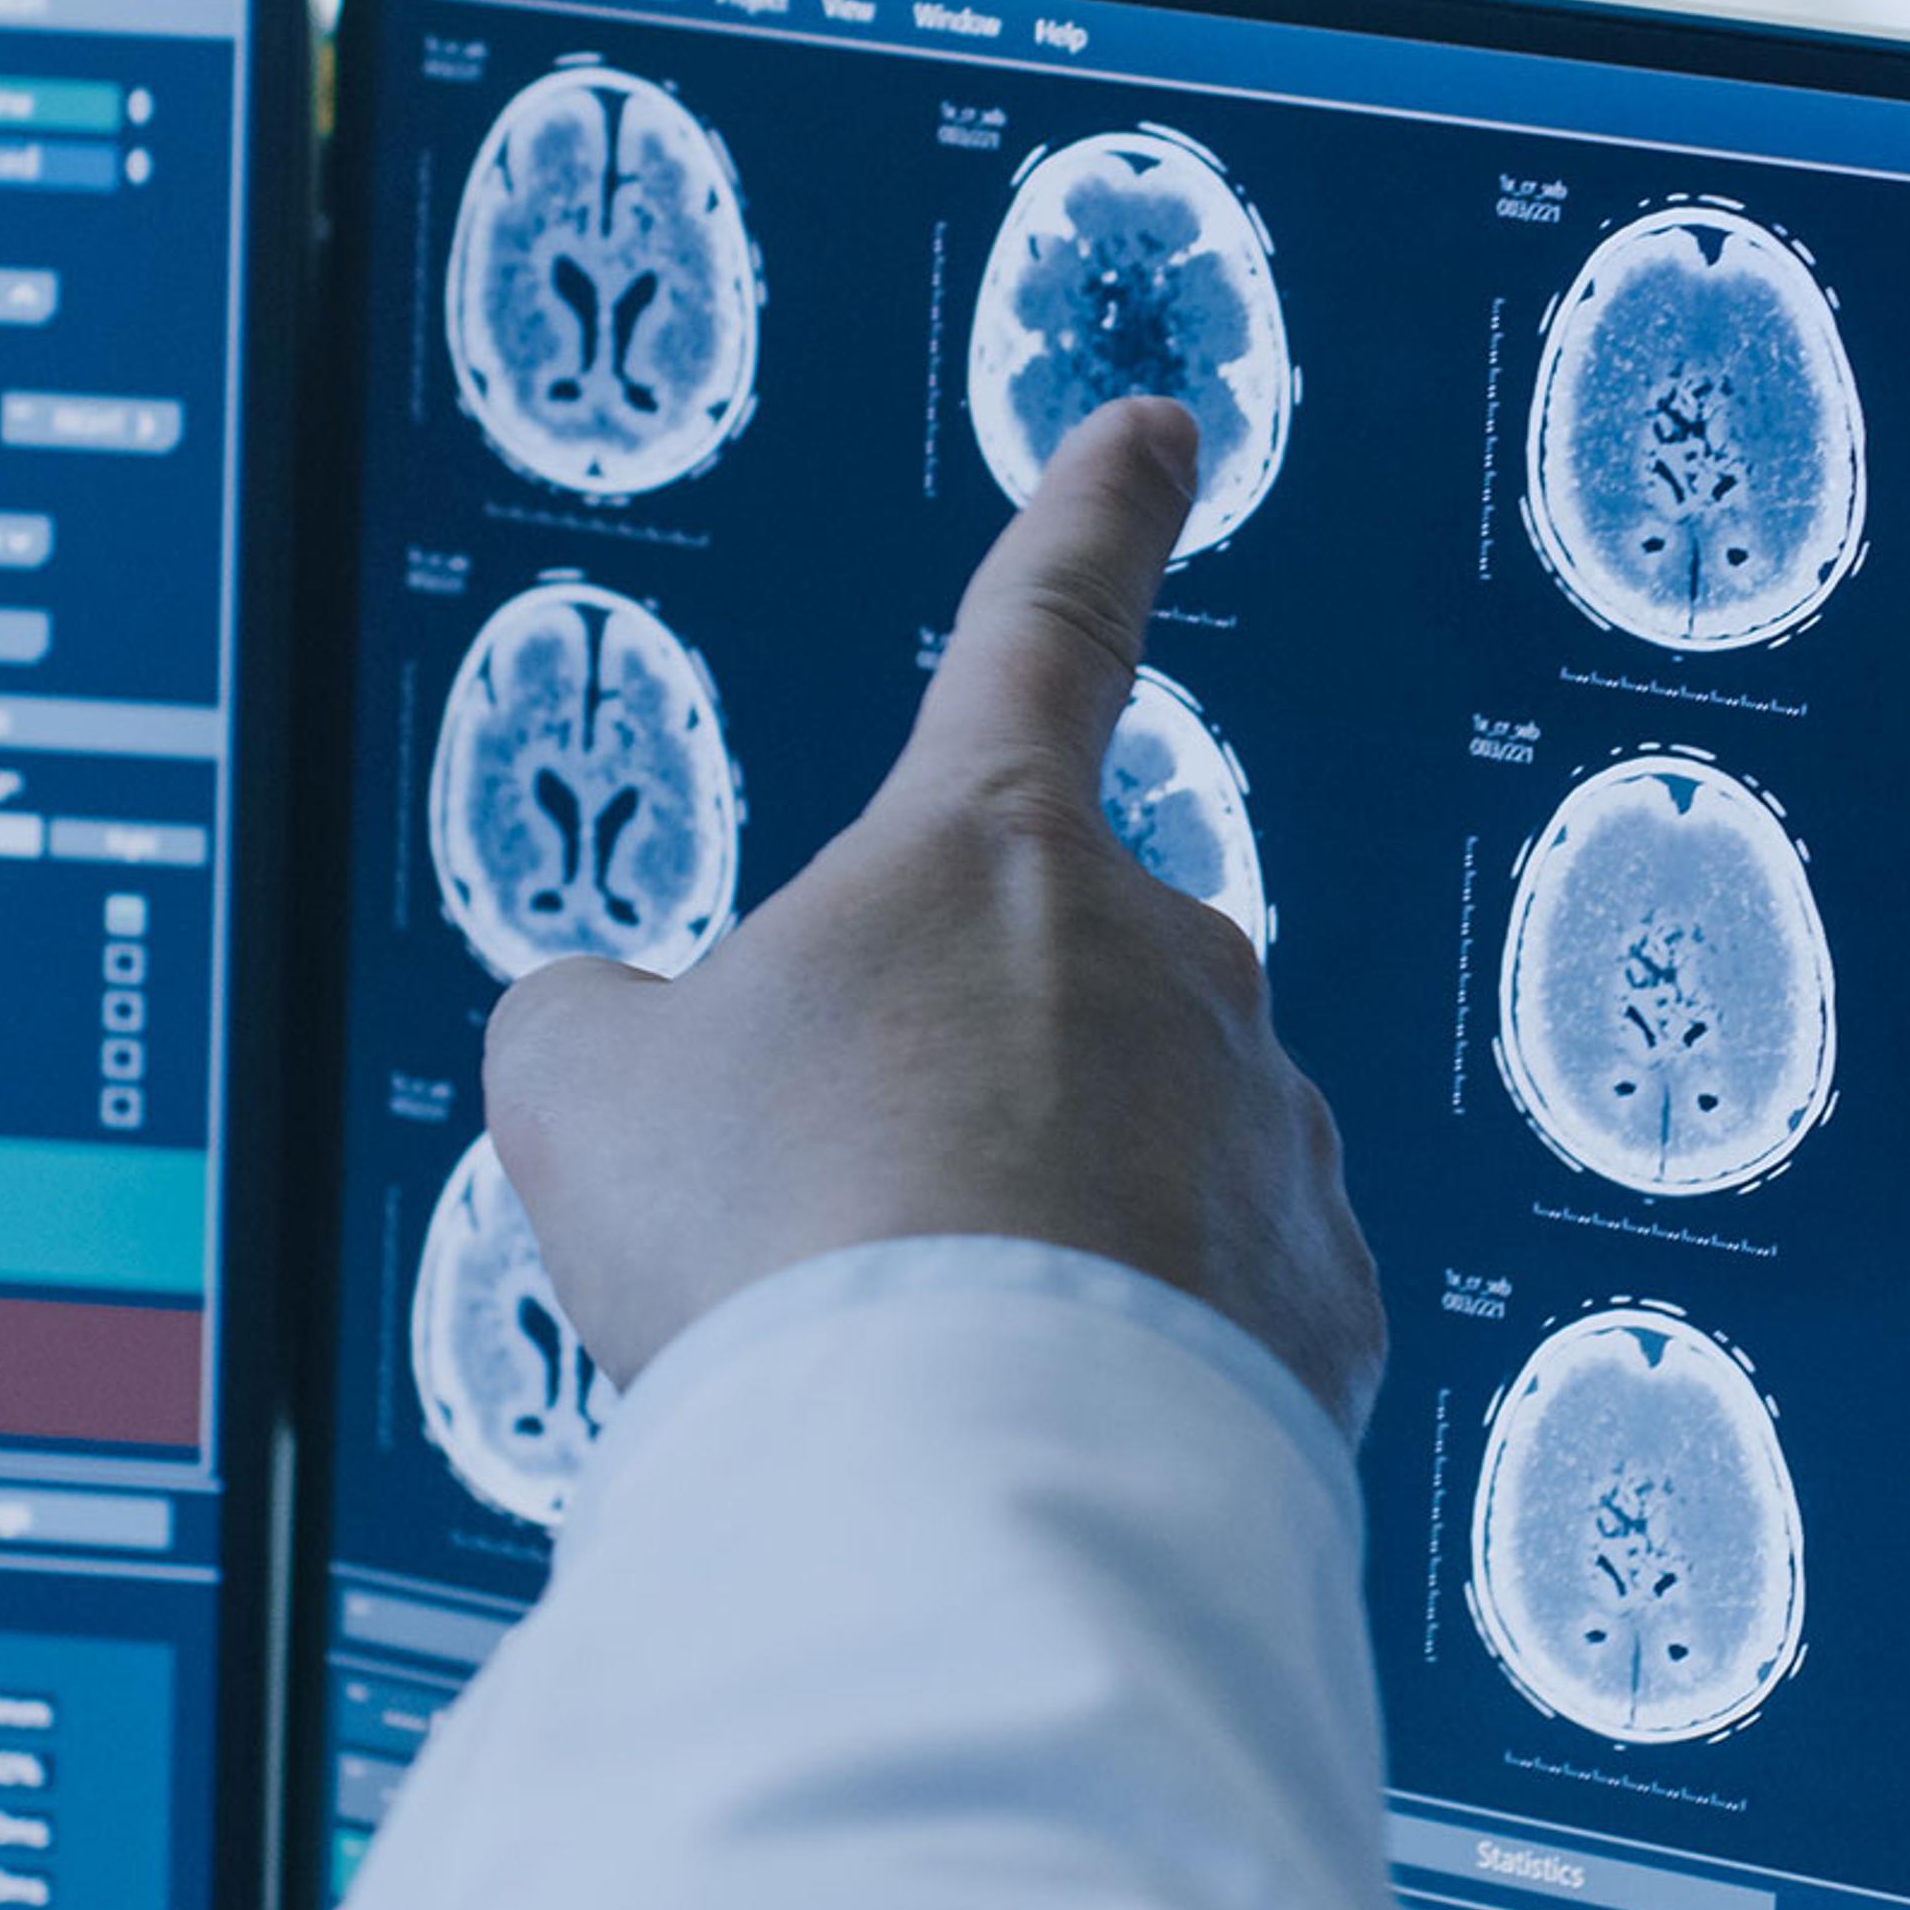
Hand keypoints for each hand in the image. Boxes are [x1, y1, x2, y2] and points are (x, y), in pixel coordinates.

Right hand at [483, 397, 1384, 1437]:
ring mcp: (1268, 1127)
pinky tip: (1027, 1422)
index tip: (1158, 428)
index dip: (1094, 519)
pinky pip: (1210, 1303)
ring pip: (1132, 1156)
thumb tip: (625, 1043)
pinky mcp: (1324, 1303)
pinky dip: (1123, 1355)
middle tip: (833, 1230)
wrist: (955, 1481)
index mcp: (989, 847)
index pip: (1045, 627)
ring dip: (1031, 1233)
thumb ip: (597, 1025)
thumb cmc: (769, 1244)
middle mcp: (1170, 957)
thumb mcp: (584, 1092)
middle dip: (947, 1087)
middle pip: (1041, 988)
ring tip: (917, 1357)